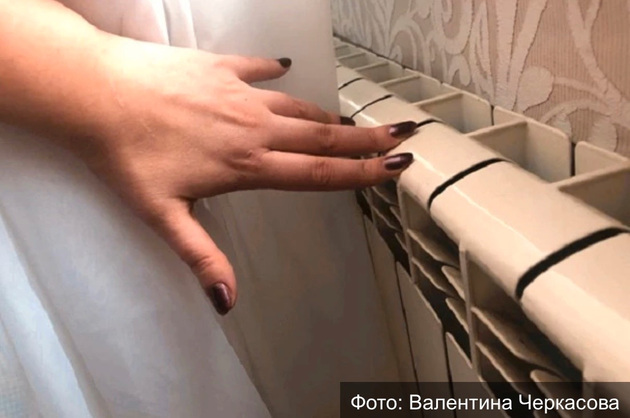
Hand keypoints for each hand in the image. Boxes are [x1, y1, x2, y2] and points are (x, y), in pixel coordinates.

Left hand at [69, 37, 416, 314]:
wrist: (95, 93)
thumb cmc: (125, 156)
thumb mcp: (162, 215)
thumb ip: (201, 256)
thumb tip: (227, 301)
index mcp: (247, 164)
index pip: (317, 172)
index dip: (360, 173)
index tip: (393, 168)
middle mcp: (254, 127)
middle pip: (322, 136)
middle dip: (366, 138)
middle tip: (402, 134)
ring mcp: (239, 93)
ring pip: (298, 106)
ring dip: (330, 114)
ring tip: (354, 120)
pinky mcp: (219, 66)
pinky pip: (257, 67)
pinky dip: (274, 71)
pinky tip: (285, 68)